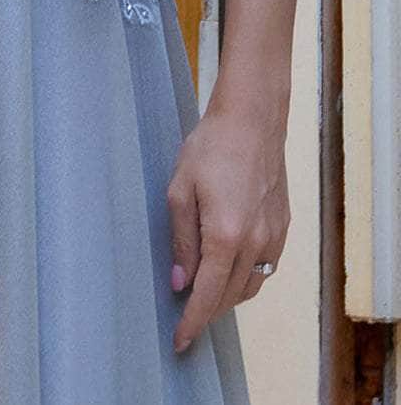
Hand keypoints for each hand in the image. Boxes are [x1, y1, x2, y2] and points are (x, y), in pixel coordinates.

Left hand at [166, 100, 289, 353]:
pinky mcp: (283, 226)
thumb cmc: (211, 147)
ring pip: (250, 286)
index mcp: (226, 236)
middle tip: (185, 319)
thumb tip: (180, 282)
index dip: (191, 323)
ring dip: (227, 297)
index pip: (207, 295)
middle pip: (229, 297)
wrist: (252, 119)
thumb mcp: (180, 189)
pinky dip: (246, 277)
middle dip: (206, 313)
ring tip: (204, 294)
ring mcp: (273, 236)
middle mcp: (255, 243)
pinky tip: (229, 268)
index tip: (179, 343)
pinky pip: (265, 268)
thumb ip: (182, 240)